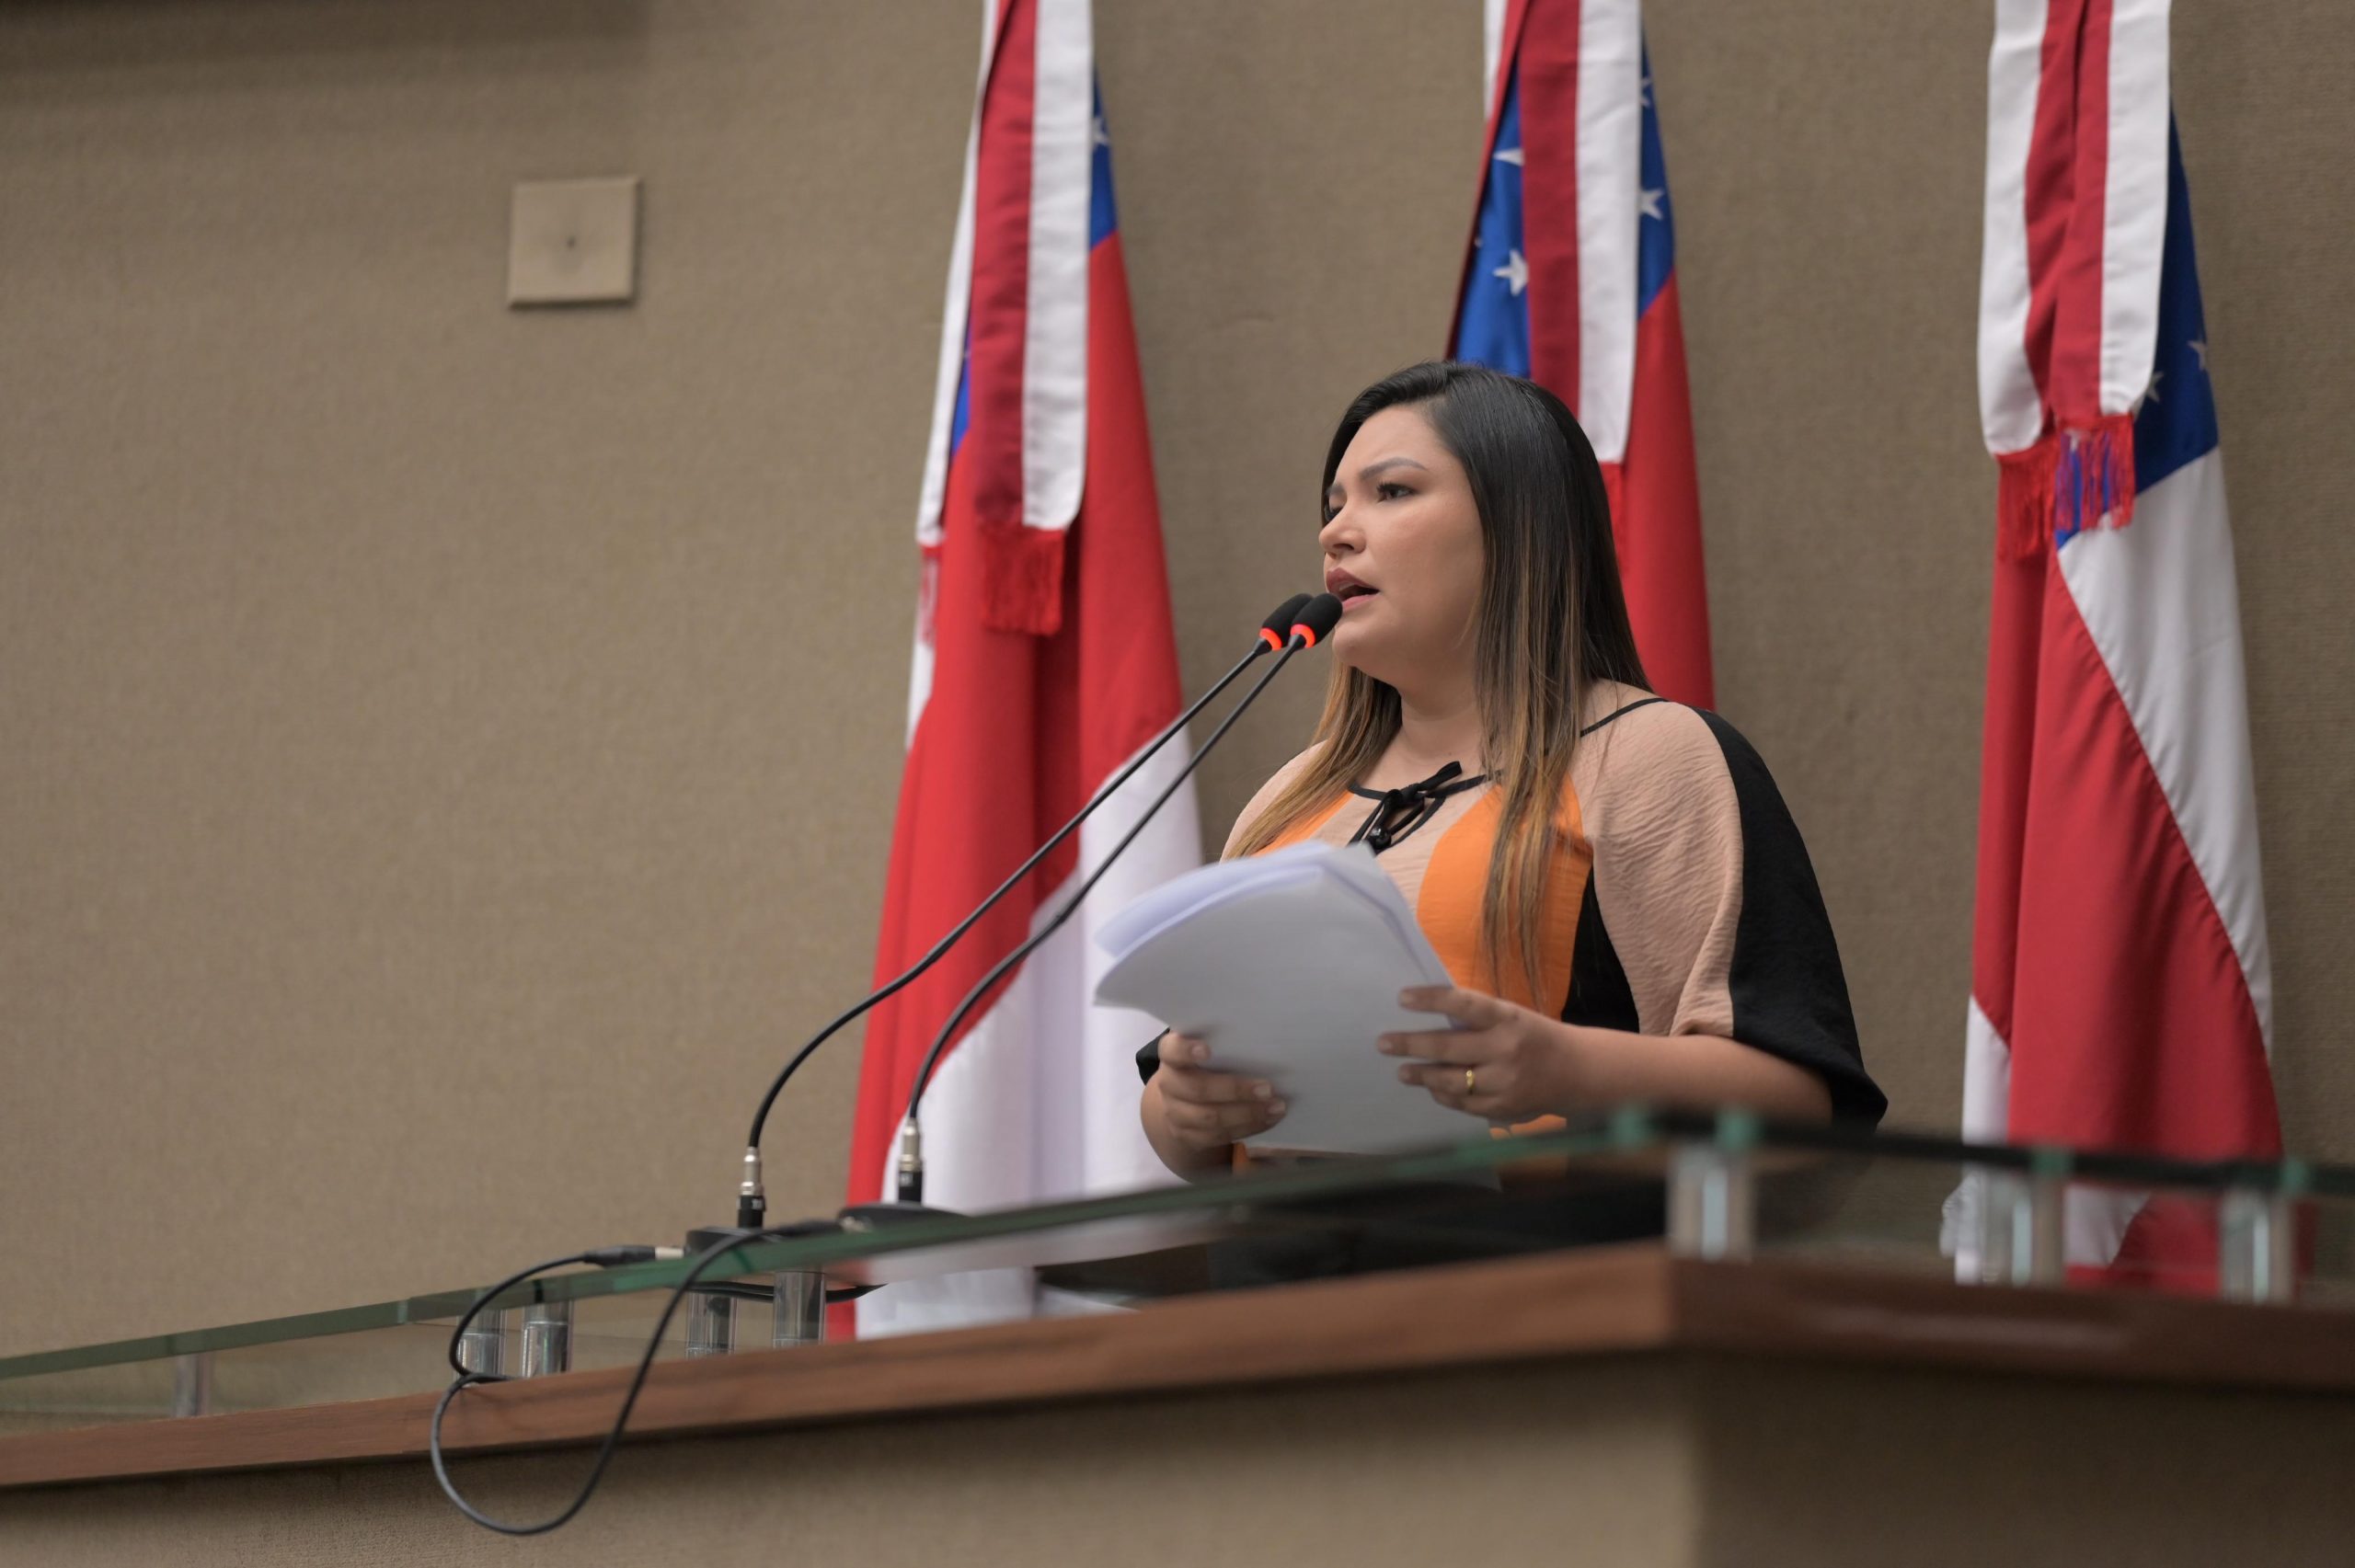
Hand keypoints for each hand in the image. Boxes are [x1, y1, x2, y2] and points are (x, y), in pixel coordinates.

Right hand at [1150, 1032, 1285, 1157]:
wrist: (1182, 1101)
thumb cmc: (1206, 1066)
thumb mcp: (1210, 1051)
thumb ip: (1225, 1045)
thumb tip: (1267, 1041)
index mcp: (1172, 1057)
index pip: (1172, 1050)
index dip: (1186, 1051)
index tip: (1207, 1050)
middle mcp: (1168, 1085)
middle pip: (1197, 1089)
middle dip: (1235, 1090)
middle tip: (1267, 1088)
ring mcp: (1175, 1114)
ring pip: (1210, 1118)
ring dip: (1248, 1114)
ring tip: (1276, 1108)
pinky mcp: (1188, 1137)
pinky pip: (1218, 1136)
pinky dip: (1248, 1128)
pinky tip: (1268, 1120)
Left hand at [1379, 986, 1577, 1124]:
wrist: (1578, 1072)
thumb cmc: (1536, 1037)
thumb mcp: (1512, 1017)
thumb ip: (1477, 1018)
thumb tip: (1428, 1015)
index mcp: (1509, 1019)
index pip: (1464, 1005)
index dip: (1432, 1000)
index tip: (1402, 998)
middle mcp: (1506, 1050)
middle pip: (1448, 1047)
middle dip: (1410, 1045)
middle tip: (1384, 1042)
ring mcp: (1504, 1083)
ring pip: (1451, 1081)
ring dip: (1422, 1075)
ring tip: (1402, 1071)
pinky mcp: (1503, 1108)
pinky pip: (1463, 1104)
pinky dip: (1444, 1095)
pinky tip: (1432, 1087)